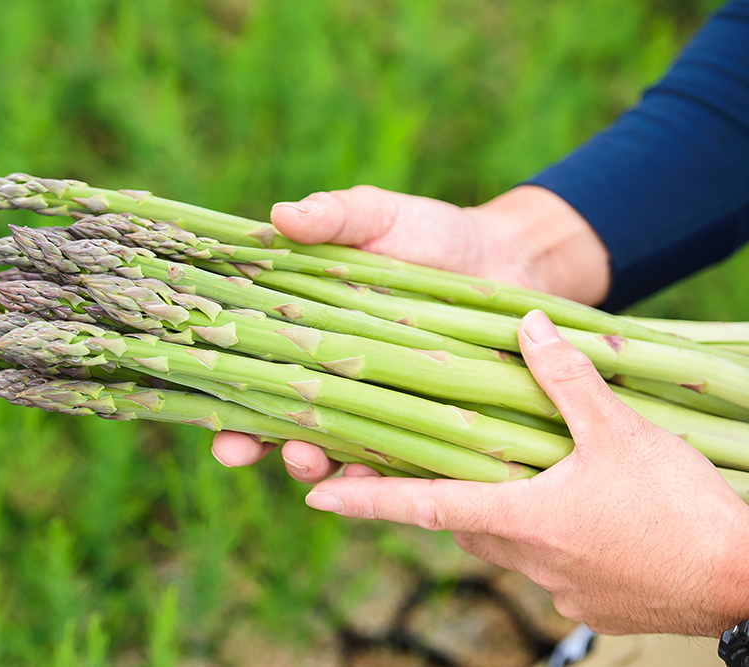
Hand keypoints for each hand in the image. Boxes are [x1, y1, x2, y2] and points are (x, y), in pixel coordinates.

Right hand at [211, 184, 609, 477]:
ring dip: (307, 465)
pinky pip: (394, 463)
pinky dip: (379, 477)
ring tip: (305, 462)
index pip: (247, 367)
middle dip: (250, 443)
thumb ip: (333, 217)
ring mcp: (375, 407)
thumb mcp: (378, 217)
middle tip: (237, 450)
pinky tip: (370, 479)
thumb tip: (280, 214)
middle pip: (276, 420)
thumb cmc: (431, 234)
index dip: (220, 394)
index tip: (205, 413)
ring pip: (328, 450)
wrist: (510, 260)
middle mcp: (331, 376)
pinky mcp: (423, 427)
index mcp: (304, 329)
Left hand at [301, 310, 748, 636]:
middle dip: (435, 494)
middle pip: (458, 519)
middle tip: (422, 464)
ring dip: (495, 512)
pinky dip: (545, 537)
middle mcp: (523, 556)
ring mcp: (556, 586)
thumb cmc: (677, 507)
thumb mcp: (619, 431)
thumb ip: (566, 377)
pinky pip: (547, 564)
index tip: (314, 493)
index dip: (363, 496)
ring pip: (502, 541)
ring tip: (509, 479)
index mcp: (516, 514)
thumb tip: (526, 324)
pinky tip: (575, 514)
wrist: (742, 580)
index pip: (419, 503)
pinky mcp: (589, 602)